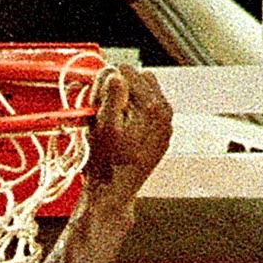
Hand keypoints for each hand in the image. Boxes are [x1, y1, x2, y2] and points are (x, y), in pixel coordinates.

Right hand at [82, 66, 171, 199]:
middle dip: (119, 89)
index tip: (97, 102)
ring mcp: (165, 124)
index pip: (125, 71)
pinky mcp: (162, 134)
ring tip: (115, 120)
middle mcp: (164, 111)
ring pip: (146, 92)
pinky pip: (150, 110)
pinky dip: (136, 113)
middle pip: (139, 78)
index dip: (106, 83)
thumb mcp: (102, 126)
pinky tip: (125, 130)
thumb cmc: (106, 163)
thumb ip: (111, 95)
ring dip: (129, 99)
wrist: (115, 191)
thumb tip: (115, 73)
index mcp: (150, 106)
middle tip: (104, 111)